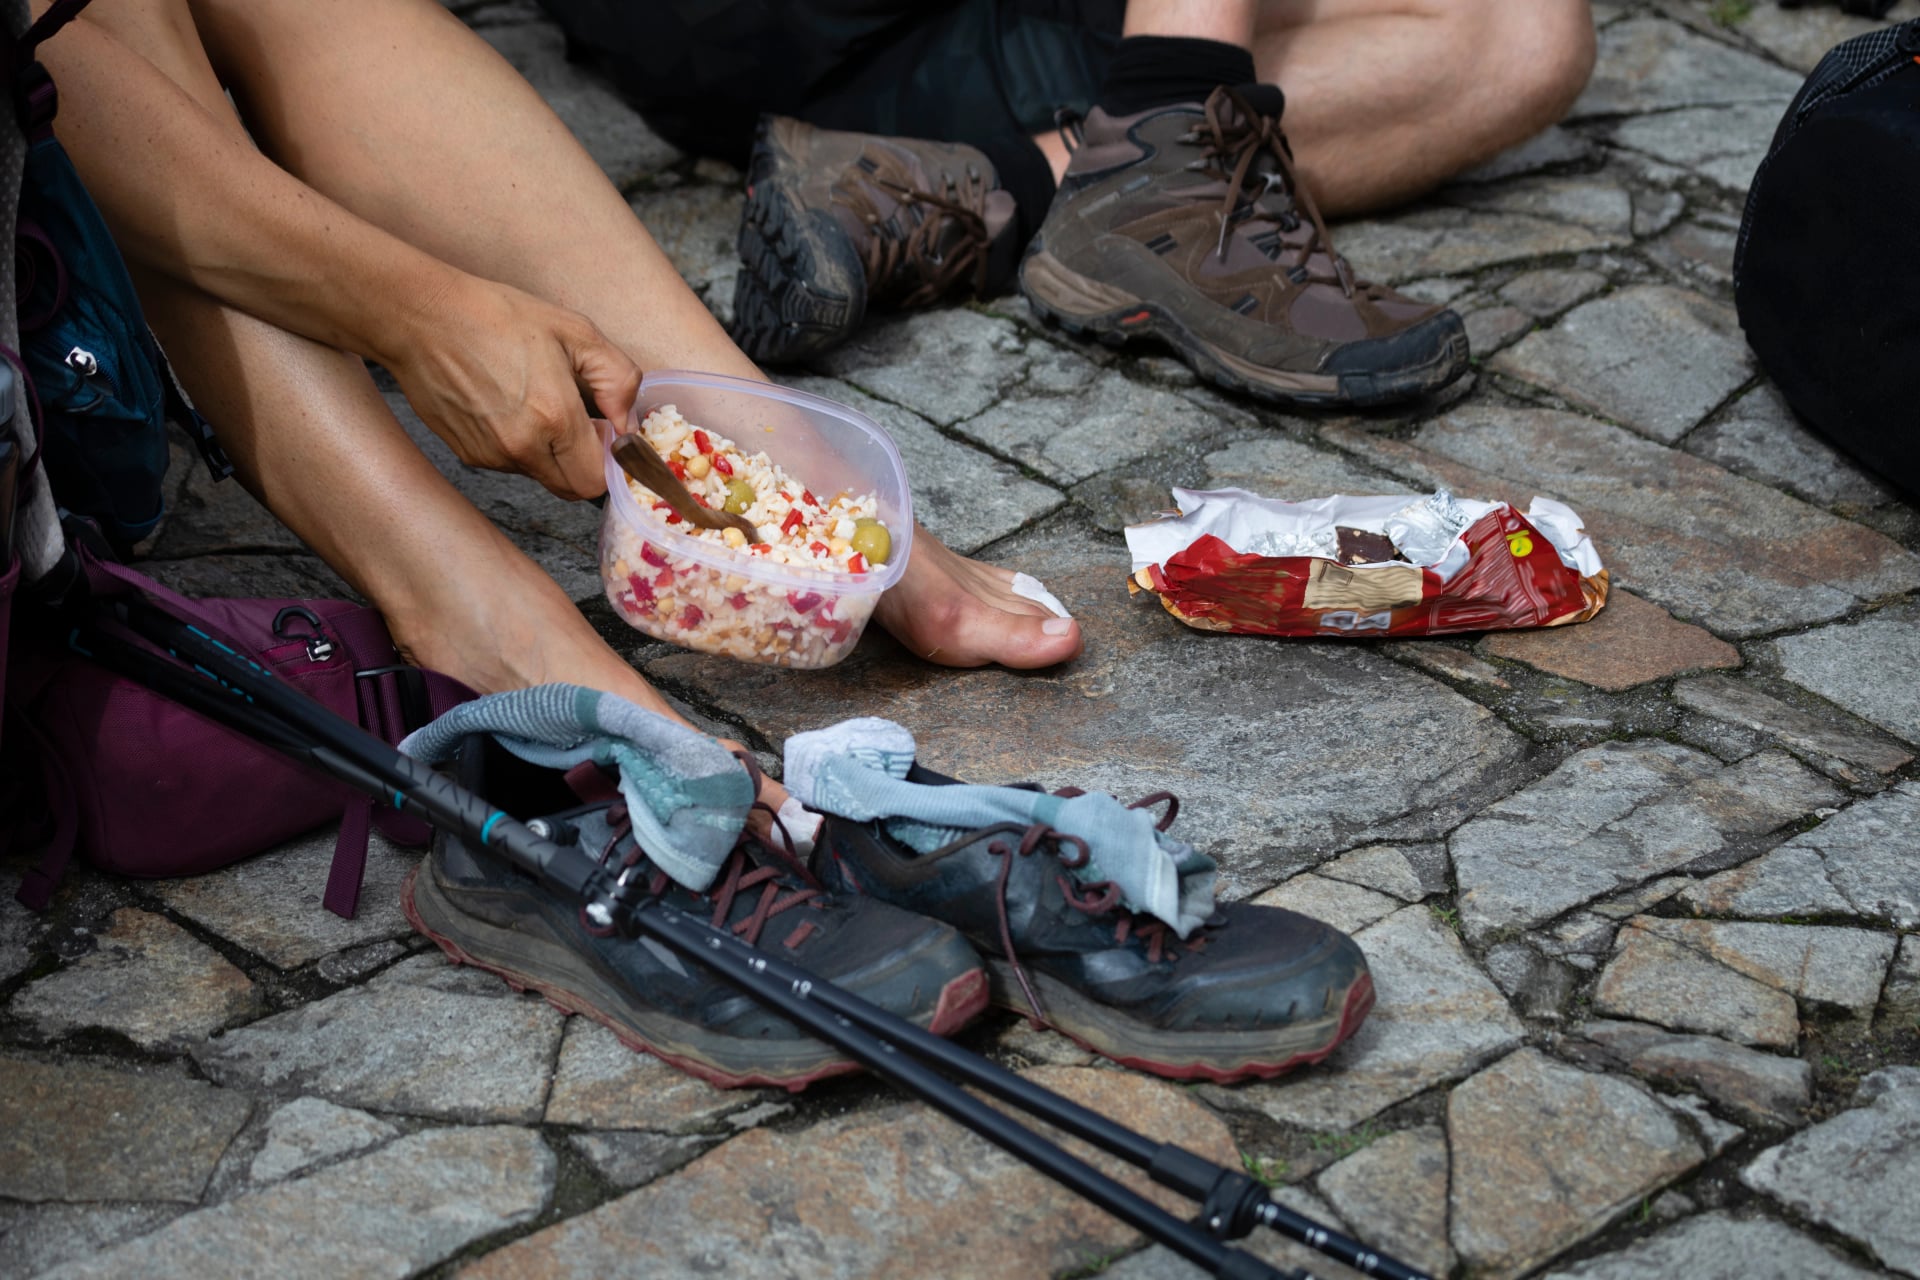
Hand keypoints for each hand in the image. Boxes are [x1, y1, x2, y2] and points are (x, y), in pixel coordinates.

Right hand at [385, 272, 640, 499]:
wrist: (422, 317)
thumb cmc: (497, 316)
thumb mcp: (575, 331)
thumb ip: (618, 379)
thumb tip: (628, 422)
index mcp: (554, 417)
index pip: (598, 480)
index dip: (609, 460)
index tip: (603, 431)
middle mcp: (522, 447)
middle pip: (572, 489)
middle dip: (584, 464)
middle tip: (578, 423)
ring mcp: (491, 455)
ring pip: (541, 476)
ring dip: (551, 453)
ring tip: (534, 402)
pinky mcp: (467, 455)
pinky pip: (510, 464)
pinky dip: (520, 446)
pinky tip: (507, 406)